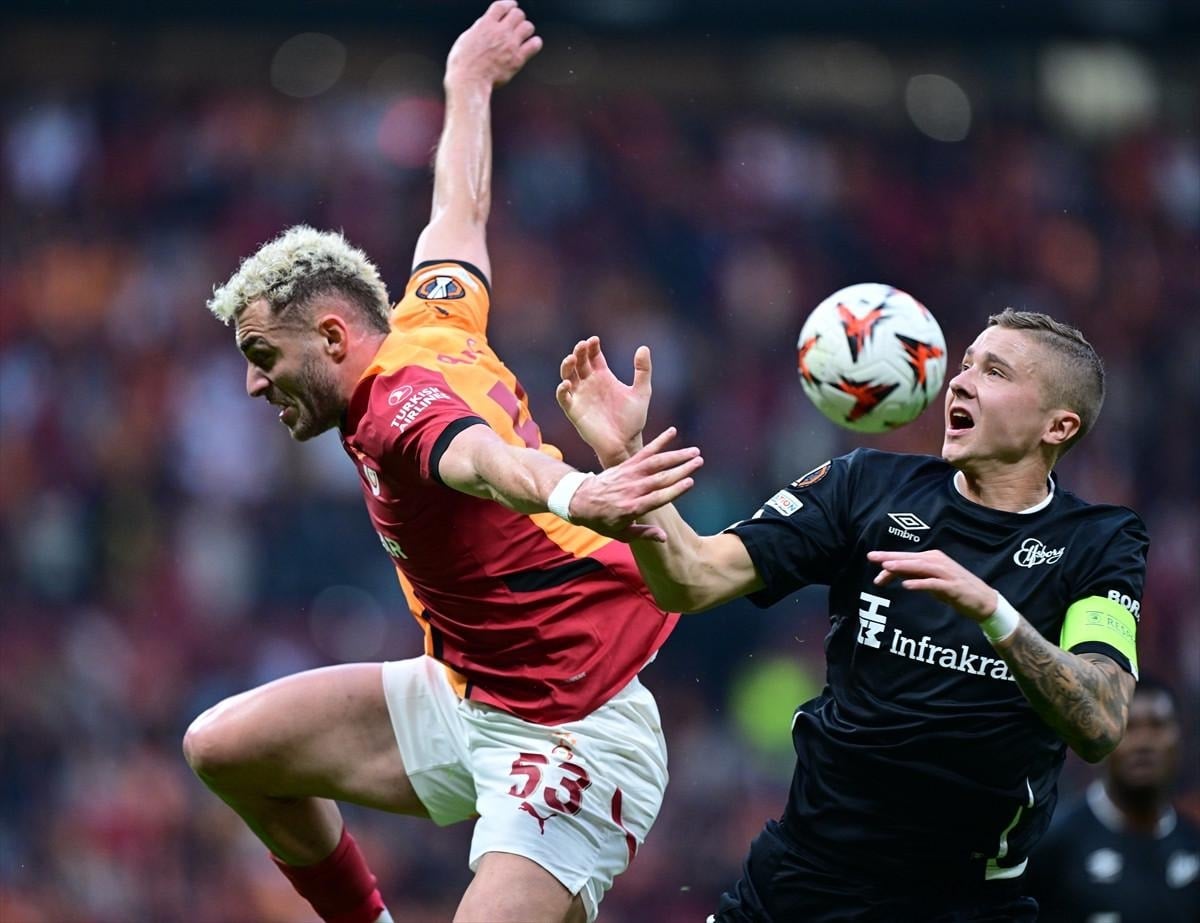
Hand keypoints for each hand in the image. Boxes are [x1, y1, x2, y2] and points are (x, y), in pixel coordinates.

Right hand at [445, 1, 542, 89]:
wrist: (470, 80)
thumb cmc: (463, 63)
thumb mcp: (466, 38)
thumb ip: (479, 28)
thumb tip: (486, 23)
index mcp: (485, 24)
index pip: (502, 6)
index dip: (509, 4)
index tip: (512, 6)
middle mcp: (500, 31)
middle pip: (518, 14)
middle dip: (517, 17)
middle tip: (516, 24)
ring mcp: (510, 44)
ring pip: (528, 27)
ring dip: (526, 29)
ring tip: (522, 35)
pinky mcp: (517, 59)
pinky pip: (535, 44)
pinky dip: (535, 43)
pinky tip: (531, 45)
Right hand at [557, 336, 651, 467]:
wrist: (626, 443)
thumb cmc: (633, 419)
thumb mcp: (642, 392)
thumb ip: (643, 370)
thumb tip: (643, 347)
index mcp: (603, 376)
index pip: (593, 355)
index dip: (592, 347)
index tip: (594, 340)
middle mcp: (589, 384)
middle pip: (579, 362)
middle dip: (578, 352)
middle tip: (582, 346)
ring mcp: (580, 396)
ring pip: (567, 376)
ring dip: (567, 367)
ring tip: (571, 359)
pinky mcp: (574, 411)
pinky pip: (563, 398)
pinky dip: (562, 390)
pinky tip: (567, 384)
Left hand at [568, 427, 702, 542]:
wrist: (579, 500)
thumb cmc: (602, 520)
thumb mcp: (620, 534)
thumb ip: (643, 534)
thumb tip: (664, 537)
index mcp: (632, 507)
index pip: (657, 497)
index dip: (674, 489)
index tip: (690, 482)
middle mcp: (632, 488)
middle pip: (660, 477)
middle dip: (681, 469)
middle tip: (699, 462)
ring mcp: (629, 474)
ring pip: (656, 462)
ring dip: (676, 455)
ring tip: (694, 451)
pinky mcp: (627, 464)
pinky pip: (644, 451)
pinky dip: (659, 441)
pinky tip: (672, 432)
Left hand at [867, 549, 998, 622]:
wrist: (983, 601)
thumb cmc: (954, 590)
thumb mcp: (931, 582)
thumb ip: (914, 576)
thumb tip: (892, 574)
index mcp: (932, 558)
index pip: (906, 558)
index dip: (888, 559)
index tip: (871, 559)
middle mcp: (938, 561)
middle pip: (910, 559)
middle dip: (890, 558)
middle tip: (871, 557)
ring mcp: (946, 573)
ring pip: (920, 567)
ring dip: (902, 566)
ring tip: (886, 567)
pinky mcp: (952, 586)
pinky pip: (933, 584)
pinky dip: (920, 583)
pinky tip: (906, 585)